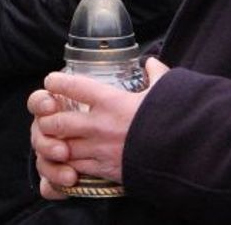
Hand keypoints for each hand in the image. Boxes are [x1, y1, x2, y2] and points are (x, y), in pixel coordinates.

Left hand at [28, 58, 170, 197]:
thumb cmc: (174, 119)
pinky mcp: (107, 169)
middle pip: (58, 121)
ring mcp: (100, 149)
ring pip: (63, 146)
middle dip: (47, 120)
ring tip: (52, 140)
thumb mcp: (166, 90)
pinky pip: (78, 167)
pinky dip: (69, 164)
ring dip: (54, 143)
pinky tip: (67, 160)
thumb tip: (152, 62)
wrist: (184, 155)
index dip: (56, 82)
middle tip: (46, 117)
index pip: (72, 86)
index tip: (50, 81)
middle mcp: (99, 125)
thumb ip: (156, 74)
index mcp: (111, 101)